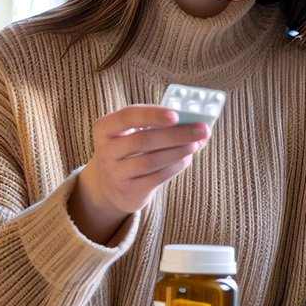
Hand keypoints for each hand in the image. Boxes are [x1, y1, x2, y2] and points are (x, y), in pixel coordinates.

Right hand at [69, 106, 210, 243]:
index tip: (176, 115)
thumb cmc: (130, 151)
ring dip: (178, 151)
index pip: (128, 116)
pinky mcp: (129, 191)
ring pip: (151, 160)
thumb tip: (196, 124)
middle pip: (143, 140)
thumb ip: (159, 126)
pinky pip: (156, 177)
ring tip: (195, 144)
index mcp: (104, 129)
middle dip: (176, 134)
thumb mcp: (133, 134)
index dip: (153, 114)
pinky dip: (175, 166)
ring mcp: (115, 173)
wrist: (111, 185)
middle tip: (200, 130)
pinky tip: (187, 158)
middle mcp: (105, 151)